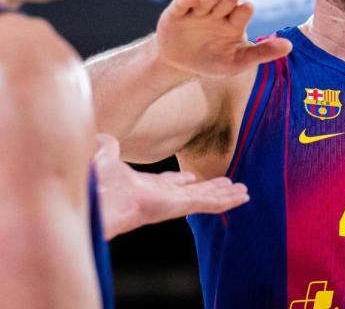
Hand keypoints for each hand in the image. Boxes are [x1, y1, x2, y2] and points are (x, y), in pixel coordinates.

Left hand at [93, 134, 248, 239]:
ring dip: (225, 195)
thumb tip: (102, 137)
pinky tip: (241, 198)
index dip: (181, 181)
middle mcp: (163, 197)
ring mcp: (174, 203)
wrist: (101, 200)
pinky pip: (209, 204)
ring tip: (243, 192)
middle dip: (211, 188)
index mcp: (146, 187)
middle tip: (228, 185)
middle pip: (194, 192)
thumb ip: (106, 149)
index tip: (191, 178)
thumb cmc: (100, 185)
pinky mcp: (181, 206)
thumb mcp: (104, 159)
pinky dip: (226, 201)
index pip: (169, 184)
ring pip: (206, 199)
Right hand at [156, 0, 291, 77]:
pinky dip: (187, 0)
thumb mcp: (238, 62)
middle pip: (226, 2)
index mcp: (234, 22)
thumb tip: (290, 46)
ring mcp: (198, 10)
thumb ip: (262, 53)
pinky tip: (192, 1)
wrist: (179, 65)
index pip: (243, 11)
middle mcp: (218, 12)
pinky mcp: (178, 11)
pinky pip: (183, 3)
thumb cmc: (212, 62)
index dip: (244, 9)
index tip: (246, 9)